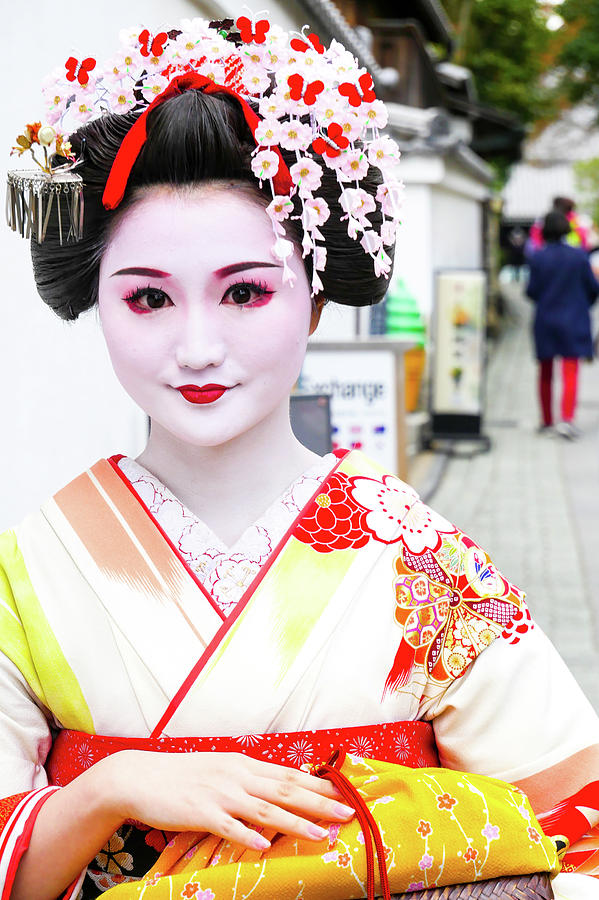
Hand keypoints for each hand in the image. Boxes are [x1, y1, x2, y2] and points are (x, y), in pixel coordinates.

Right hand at [105, 750, 353, 849]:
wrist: (139, 777)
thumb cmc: (181, 777)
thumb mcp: (220, 771)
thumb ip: (247, 780)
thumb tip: (277, 789)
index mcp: (243, 765)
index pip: (289, 775)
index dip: (319, 785)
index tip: (345, 793)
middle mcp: (237, 775)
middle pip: (286, 790)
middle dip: (320, 803)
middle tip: (348, 812)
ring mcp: (219, 794)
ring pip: (265, 809)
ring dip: (296, 822)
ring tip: (321, 834)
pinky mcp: (199, 812)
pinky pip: (228, 827)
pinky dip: (248, 836)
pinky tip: (265, 846)